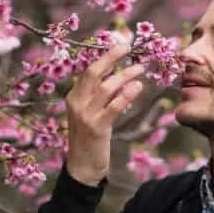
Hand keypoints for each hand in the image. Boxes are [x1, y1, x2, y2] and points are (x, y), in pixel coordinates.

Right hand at [64, 44, 145, 185]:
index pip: (88, 71)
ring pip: (105, 87)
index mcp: (73, 96)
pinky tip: (137, 87)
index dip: (104, 56)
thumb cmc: (88, 137)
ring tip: (140, 68)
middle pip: (93, 72)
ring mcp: (85, 115)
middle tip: (127, 46)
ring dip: (124, 75)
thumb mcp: (87, 113)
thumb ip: (96, 96)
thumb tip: (115, 76)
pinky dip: (126, 95)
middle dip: (110, 57)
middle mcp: (76, 102)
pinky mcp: (96, 127)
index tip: (119, 45)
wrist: (81, 167)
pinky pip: (113, 106)